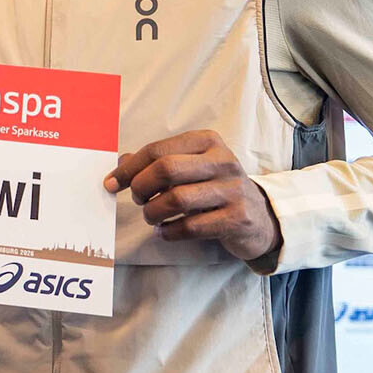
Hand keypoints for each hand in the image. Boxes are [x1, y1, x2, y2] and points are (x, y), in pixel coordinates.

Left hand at [105, 130, 280, 262]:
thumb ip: (156, 162)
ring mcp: (233, 189)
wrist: (260, 217)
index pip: (157, 150)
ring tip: (152, 217)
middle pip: (166, 170)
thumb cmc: (215, 188)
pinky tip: (165, 231)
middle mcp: (222, 161)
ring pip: (176, 199)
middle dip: (141, 187)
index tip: (111, 183)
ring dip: (153, 212)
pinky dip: (170, 231)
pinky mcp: (238, 218)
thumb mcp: (190, 168)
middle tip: (137, 200)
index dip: (129, 168)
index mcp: (207, 141)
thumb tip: (120, 164)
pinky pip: (191, 226)